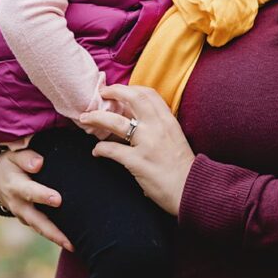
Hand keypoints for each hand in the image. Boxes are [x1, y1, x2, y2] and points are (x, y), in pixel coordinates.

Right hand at [0, 147, 73, 251]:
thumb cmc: (12, 164)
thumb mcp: (14, 156)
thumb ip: (26, 158)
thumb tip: (39, 164)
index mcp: (15, 186)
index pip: (29, 192)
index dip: (42, 196)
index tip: (58, 200)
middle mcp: (19, 205)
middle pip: (36, 220)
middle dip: (52, 230)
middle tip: (68, 239)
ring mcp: (23, 216)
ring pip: (40, 229)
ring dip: (56, 238)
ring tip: (73, 246)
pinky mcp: (29, 221)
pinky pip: (42, 229)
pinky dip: (54, 236)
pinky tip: (71, 242)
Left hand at [80, 85, 194, 215]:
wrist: (192, 189)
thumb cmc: (183, 167)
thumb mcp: (175, 138)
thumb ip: (160, 127)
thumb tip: (139, 121)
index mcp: (168, 121)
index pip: (149, 94)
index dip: (131, 88)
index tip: (119, 91)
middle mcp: (158, 127)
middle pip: (133, 99)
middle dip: (114, 92)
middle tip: (101, 94)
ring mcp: (147, 144)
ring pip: (116, 122)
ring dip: (97, 118)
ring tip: (85, 118)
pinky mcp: (137, 162)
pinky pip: (112, 150)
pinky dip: (100, 149)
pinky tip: (96, 151)